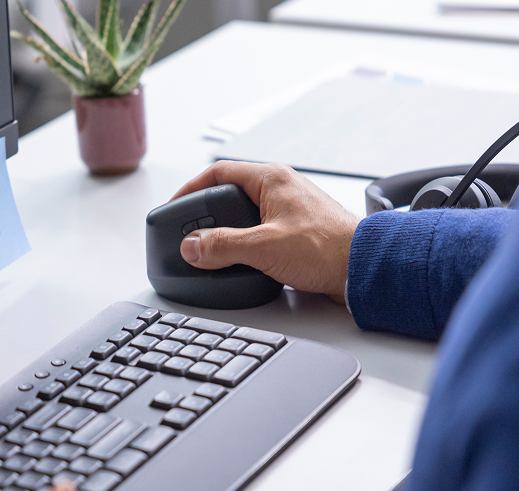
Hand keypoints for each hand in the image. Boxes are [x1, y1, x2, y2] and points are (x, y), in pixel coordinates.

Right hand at [174, 161, 359, 303]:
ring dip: (226, 231)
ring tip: (212, 249)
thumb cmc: (327, 248)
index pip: (218, 172)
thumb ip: (222, 246)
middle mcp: (281, 189)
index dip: (191, 189)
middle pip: (229, 193)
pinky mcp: (296, 231)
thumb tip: (192, 246)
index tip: (175, 208)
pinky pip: (260, 230)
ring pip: (245, 214)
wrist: (365, 267)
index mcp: (272, 179)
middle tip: (190, 233)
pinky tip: (240, 260)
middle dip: (207, 214)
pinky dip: (244, 243)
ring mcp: (289, 210)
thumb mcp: (263, 247)